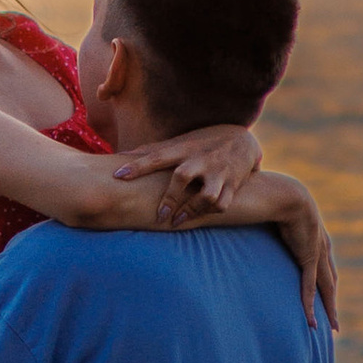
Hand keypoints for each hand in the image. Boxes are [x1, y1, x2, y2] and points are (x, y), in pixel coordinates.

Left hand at [114, 118, 262, 221]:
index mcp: (184, 148)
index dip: (137, 166)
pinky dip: (210, 212)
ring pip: (206, 195)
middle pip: (182, 176)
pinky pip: (222, 204)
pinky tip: (199, 216)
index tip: (118, 176)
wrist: (244, 141)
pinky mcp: (233, 184)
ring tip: (177, 221)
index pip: (156, 156)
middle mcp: (201, 159)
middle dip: (170, 197)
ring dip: (191, 211)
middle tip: (159, 215)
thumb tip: (122, 155)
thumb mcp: (181, 142)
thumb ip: (154, 150)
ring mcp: (218, 172)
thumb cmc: (203, 143)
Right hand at [234, 172, 337, 326]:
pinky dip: (309, 305)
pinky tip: (312, 325)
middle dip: (330, 299)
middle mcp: (314, 239)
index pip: (316, 259)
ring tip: (331, 329)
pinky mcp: (308, 254)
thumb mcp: (246, 213)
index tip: (318, 296)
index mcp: (303, 230)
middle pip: (327, 276)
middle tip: (333, 322)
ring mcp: (314, 247)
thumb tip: (196, 222)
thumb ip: (227, 221)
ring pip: (325, 284)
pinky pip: (310, 285)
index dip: (318, 279)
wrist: (271, 188)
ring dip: (328, 308)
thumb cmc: (253, 195)